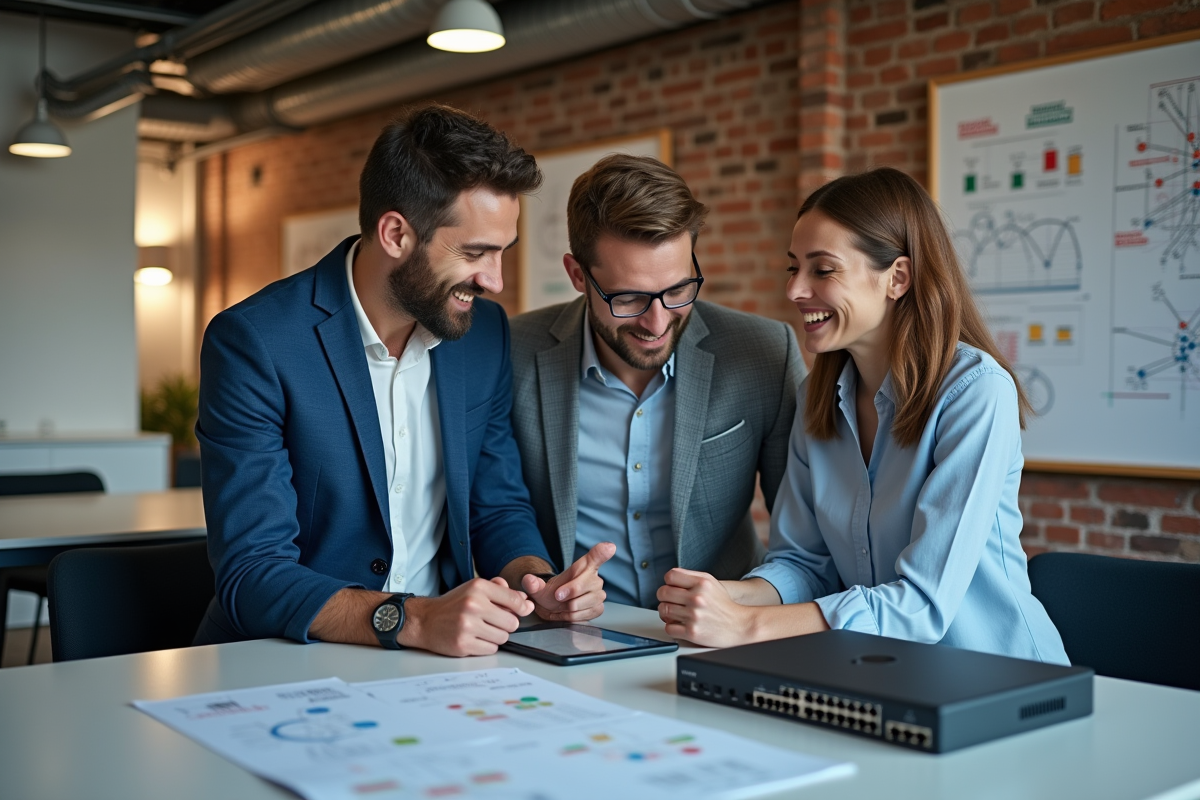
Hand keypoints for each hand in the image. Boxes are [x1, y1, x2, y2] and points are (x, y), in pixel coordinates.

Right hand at [400, 577, 532, 656]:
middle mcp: (473, 605)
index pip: (515, 600)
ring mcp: (468, 626)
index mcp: (478, 588)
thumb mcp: (474, 589)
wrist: (424, 620)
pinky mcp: (463, 644)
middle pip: (512, 623)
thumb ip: (500, 591)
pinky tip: (475, 638)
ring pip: (503, 638)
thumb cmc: (452, 605)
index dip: (522, 608)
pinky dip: (487, 646)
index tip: (522, 610)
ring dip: (497, 636)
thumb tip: (525, 600)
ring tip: (483, 630)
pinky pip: (491, 649)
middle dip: (507, 624)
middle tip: (495, 622)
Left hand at [522, 542, 614, 621]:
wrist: (556, 607)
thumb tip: (528, 580)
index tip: (609, 547)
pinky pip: (583, 615)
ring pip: (579, 604)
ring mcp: (599, 594)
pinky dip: (571, 617)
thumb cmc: (552, 593)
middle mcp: (594, 578)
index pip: (596, 556)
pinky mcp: (599, 608)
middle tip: (557, 597)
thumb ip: (533, 583)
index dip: (603, 551)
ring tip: (562, 605)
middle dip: (565, 594)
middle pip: (581, 586)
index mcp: (583, 566)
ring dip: (566, 608)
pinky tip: (568, 612)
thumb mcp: (539, 587)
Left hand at [656, 568, 753, 647]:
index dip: (668, 582)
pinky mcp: (692, 632)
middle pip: (662, 593)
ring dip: (666, 613)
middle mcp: (697, 598)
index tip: (672, 587)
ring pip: (663, 610)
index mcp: (701, 583)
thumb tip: (670, 577)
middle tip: (671, 601)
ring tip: (675, 613)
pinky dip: (672, 627)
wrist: (740, 625)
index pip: (670, 576)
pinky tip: (680, 624)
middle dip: (664, 598)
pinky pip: (669, 628)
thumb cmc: (724, 605)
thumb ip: (691, 577)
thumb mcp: (711, 583)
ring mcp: (694, 616)